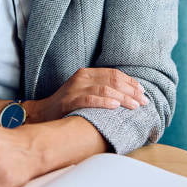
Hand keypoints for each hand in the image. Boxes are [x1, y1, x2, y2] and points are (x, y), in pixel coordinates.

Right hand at [28, 68, 147, 122]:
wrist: (43, 113)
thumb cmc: (68, 105)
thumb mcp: (85, 92)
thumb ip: (102, 89)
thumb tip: (128, 95)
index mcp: (87, 73)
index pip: (114, 73)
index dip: (130, 82)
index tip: (143, 91)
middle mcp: (82, 78)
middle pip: (113, 80)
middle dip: (131, 91)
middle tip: (144, 101)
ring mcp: (75, 88)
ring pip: (105, 89)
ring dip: (123, 98)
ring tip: (135, 106)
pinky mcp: (69, 101)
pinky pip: (90, 99)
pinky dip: (104, 102)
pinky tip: (116, 106)